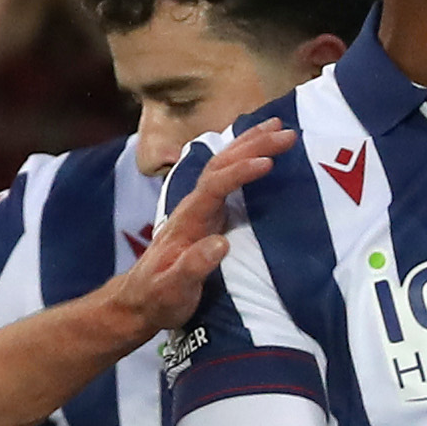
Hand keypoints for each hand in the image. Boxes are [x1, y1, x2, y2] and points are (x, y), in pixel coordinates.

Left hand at [106, 119, 293, 334]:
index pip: (214, 186)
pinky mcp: (207, 212)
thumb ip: (193, 267)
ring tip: (278, 126)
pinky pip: (226, 175)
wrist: (139, 299)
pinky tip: (258, 147)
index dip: (240, 172)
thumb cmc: (158, 298)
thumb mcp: (173, 290)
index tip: (268, 163)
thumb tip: (221, 244)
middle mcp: (193, 206)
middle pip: (221, 165)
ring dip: (249, 143)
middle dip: (252, 146)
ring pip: (223, 164)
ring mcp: (199, 206)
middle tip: (287, 133)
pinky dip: (243, 156)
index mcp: (188, 221)